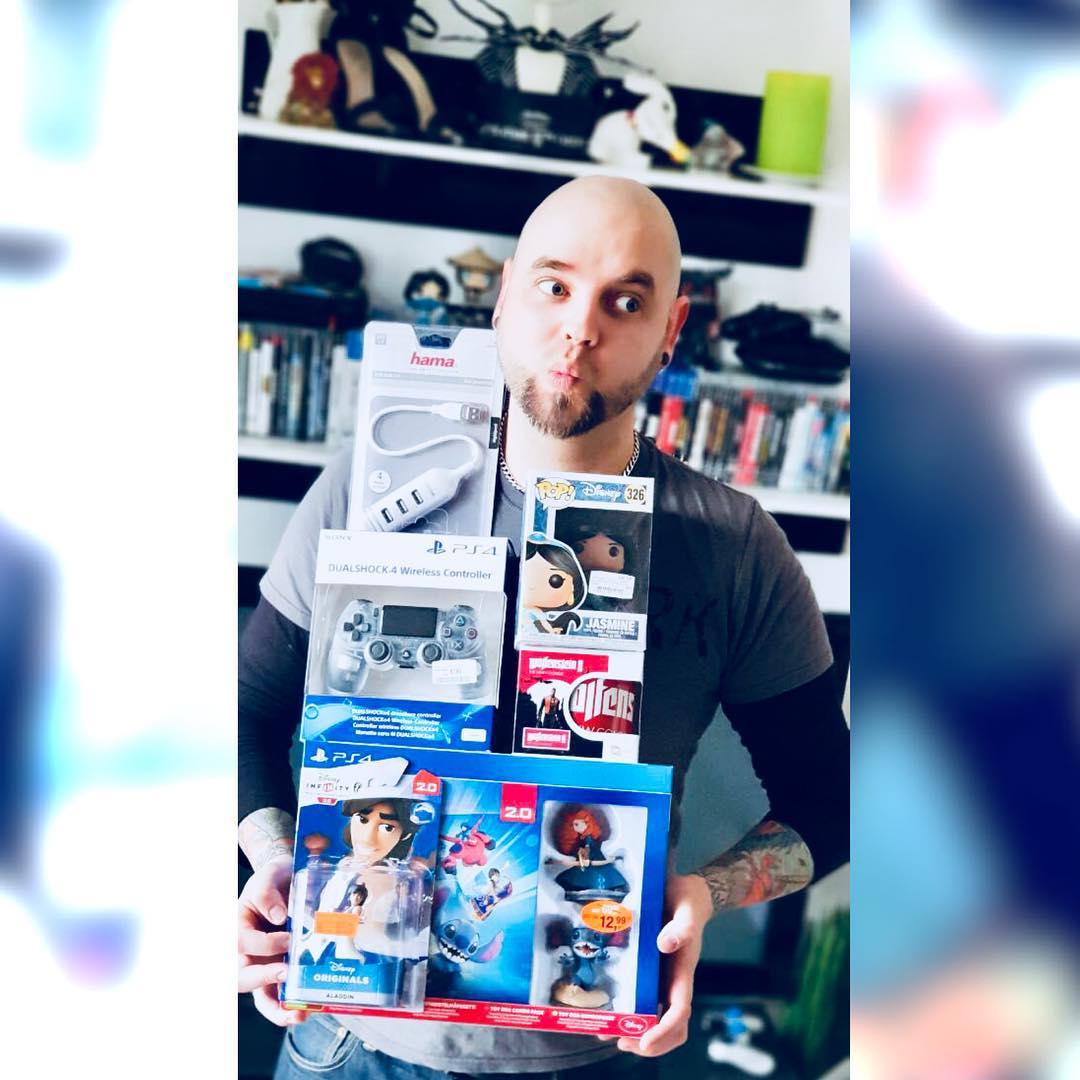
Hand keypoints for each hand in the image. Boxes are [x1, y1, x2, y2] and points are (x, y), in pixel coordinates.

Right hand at [238, 852, 304, 1026]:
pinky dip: (288, 1007)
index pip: (244, 943)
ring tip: (298, 1013)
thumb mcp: (268, 877)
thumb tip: (280, 917)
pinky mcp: (279, 972)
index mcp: (238, 929)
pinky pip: (278, 996)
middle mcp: (246, 953)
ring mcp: (263, 965)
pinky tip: (305, 1010)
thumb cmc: (273, 880)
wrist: (286, 881)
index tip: (289, 938)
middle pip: (241, 977)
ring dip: (277, 1009)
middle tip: (286, 975)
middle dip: (263, 981)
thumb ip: (269, 893)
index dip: (266, 944)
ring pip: (260, 996)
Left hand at [610, 872, 712, 1056]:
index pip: (679, 1012)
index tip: (645, 1042)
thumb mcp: (687, 909)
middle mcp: (673, 981)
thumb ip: (682, 926)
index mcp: (683, 972)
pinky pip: (641, 999)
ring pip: (655, 1018)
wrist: (686, 892)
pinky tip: (607, 1011)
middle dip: (648, 1042)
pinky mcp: (649, 972)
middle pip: (670, 1027)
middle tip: (620, 1042)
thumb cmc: (688, 901)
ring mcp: (661, 979)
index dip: (664, 1030)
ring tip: (607, 1034)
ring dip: (635, 1033)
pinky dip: (627, 1012)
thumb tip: (665, 944)